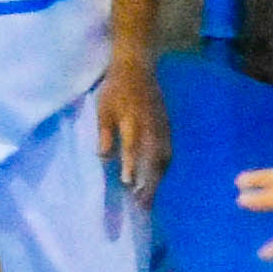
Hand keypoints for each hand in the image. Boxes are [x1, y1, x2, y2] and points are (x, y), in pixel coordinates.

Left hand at [95, 52, 170, 194]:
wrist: (138, 67)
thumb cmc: (116, 88)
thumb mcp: (103, 109)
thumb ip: (105, 133)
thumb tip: (104, 157)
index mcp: (133, 121)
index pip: (133, 148)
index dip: (132, 166)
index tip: (128, 185)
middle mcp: (151, 127)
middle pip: (154, 160)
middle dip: (149, 184)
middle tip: (142, 204)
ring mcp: (162, 127)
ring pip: (164, 159)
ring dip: (158, 180)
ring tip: (149, 197)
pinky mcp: (167, 127)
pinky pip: (168, 152)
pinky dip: (163, 169)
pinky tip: (157, 178)